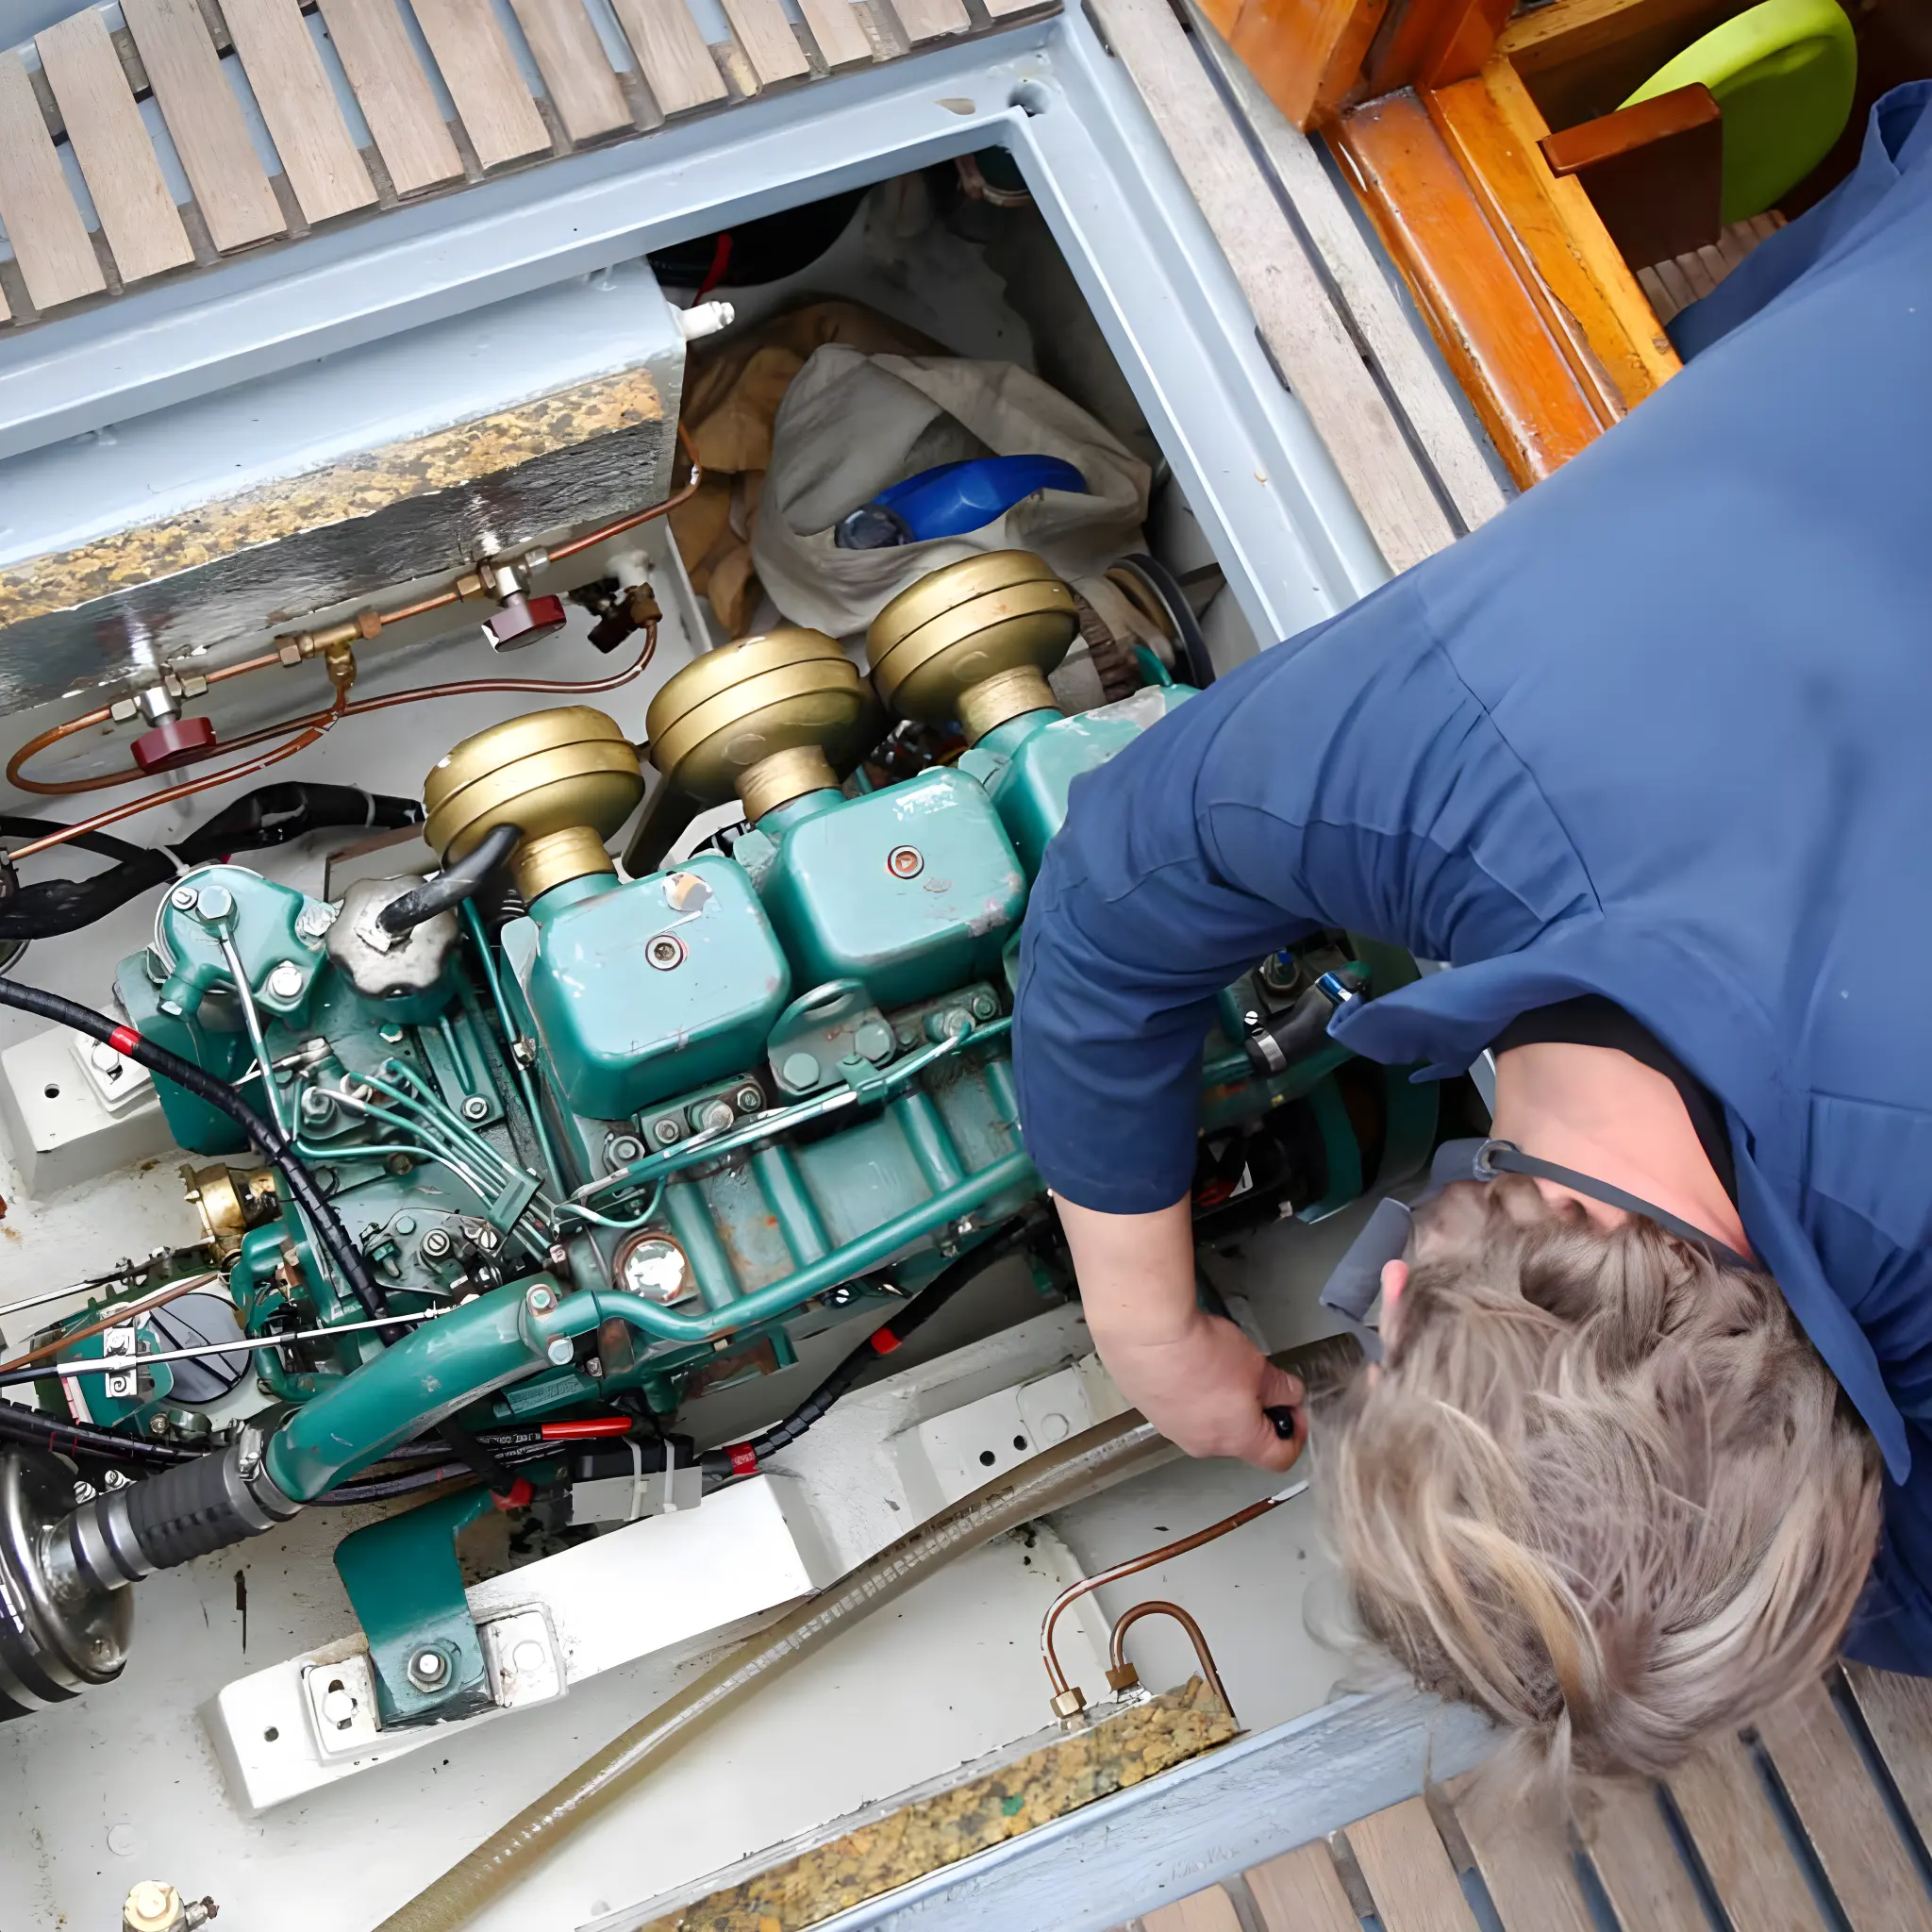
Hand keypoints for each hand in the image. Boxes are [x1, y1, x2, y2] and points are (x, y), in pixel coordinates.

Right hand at [1099, 1309, 1305, 1470]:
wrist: (1148, 1336)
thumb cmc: (1204, 1355)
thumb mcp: (1259, 1367)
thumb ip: (1282, 1387)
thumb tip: (1289, 1395)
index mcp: (1238, 1440)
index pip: (1279, 1458)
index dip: (1296, 1434)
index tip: (1293, 1409)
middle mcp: (1205, 1444)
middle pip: (1241, 1437)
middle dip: (1254, 1410)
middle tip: (1253, 1377)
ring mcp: (1172, 1429)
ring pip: (1208, 1421)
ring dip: (1219, 1400)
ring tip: (1215, 1364)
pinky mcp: (1150, 1409)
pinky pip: (1179, 1407)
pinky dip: (1189, 1390)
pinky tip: (1188, 1361)